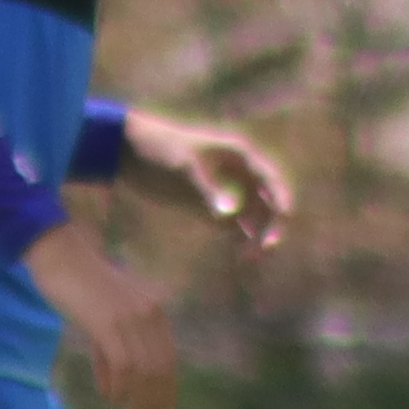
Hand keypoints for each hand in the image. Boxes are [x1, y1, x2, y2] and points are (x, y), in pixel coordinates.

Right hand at [29, 226, 180, 408]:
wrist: (61, 255)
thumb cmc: (78, 284)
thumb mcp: (105, 317)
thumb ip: (112, 352)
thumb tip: (115, 392)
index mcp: (154, 310)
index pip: (169, 358)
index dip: (167, 389)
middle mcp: (150, 313)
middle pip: (160, 369)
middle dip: (153, 403)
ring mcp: (130, 317)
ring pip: (144, 371)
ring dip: (137, 402)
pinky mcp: (108, 321)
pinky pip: (123, 363)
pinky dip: (119, 386)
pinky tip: (110, 397)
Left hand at [122, 108, 292, 252]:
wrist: (126, 151)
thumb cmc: (157, 150)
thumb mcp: (182, 169)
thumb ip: (207, 192)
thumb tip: (229, 216)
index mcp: (238, 155)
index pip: (270, 181)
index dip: (281, 201)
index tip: (282, 222)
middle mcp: (237, 173)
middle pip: (267, 201)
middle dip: (271, 224)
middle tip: (264, 249)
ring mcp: (223, 189)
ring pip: (252, 216)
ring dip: (256, 235)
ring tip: (249, 258)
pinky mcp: (207, 205)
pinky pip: (232, 225)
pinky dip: (238, 238)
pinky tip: (238, 255)